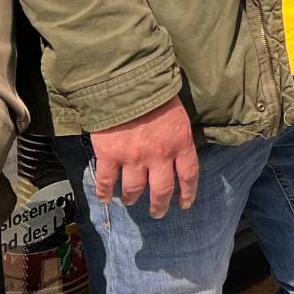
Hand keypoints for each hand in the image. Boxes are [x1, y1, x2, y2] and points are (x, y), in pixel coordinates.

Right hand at [90, 96, 197, 215]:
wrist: (125, 81)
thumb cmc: (154, 92)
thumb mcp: (177, 112)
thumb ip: (177, 135)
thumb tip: (176, 150)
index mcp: (180, 143)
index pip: (188, 175)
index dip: (187, 193)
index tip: (184, 204)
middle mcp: (159, 156)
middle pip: (162, 190)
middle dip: (159, 205)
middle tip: (157, 212)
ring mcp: (133, 158)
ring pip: (134, 189)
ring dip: (133, 198)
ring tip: (131, 201)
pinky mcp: (109, 155)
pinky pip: (107, 181)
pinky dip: (105, 193)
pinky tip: (105, 198)